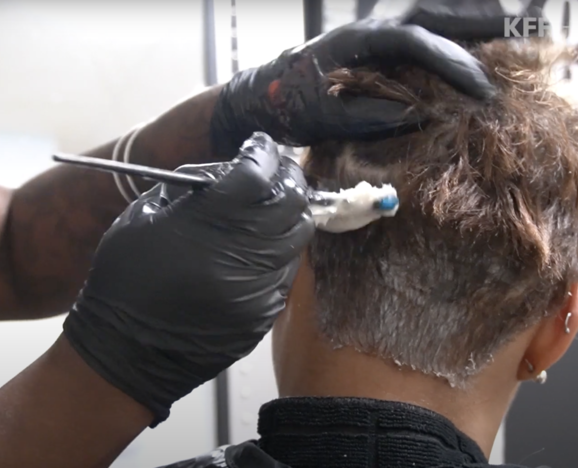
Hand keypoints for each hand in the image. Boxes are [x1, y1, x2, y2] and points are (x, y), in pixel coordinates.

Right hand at [63, 133, 313, 425]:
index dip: (262, 152)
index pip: (257, 173)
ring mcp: (260, 287)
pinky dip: (280, 250)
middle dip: (287, 178)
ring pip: (298, 235)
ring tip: (270, 207)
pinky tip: (259, 247)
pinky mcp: (265, 313)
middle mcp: (242, 254)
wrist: (126, 352)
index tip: (260, 145)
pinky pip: (287, 270)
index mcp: (207, 224)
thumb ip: (195, 187)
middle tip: (275, 171)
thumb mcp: (145, 216)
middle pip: (292, 201)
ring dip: (288, 213)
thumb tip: (234, 171)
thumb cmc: (126, 278)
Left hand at [210, 4, 536, 152]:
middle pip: (433, 11)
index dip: (454, 65)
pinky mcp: (376, 38)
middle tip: (519, 32)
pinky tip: (470, 32)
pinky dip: (448, 22)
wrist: (265, 92)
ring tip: (506, 23)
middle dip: (477, 22)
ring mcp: (375, 27)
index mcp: (362, 42)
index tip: (484, 90)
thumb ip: (376, 116)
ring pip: (428, 9)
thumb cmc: (293, 106)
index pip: (419, 44)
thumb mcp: (332, 119)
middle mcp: (373, 25)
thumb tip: (423, 116)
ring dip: (466, 14)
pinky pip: (419, 22)